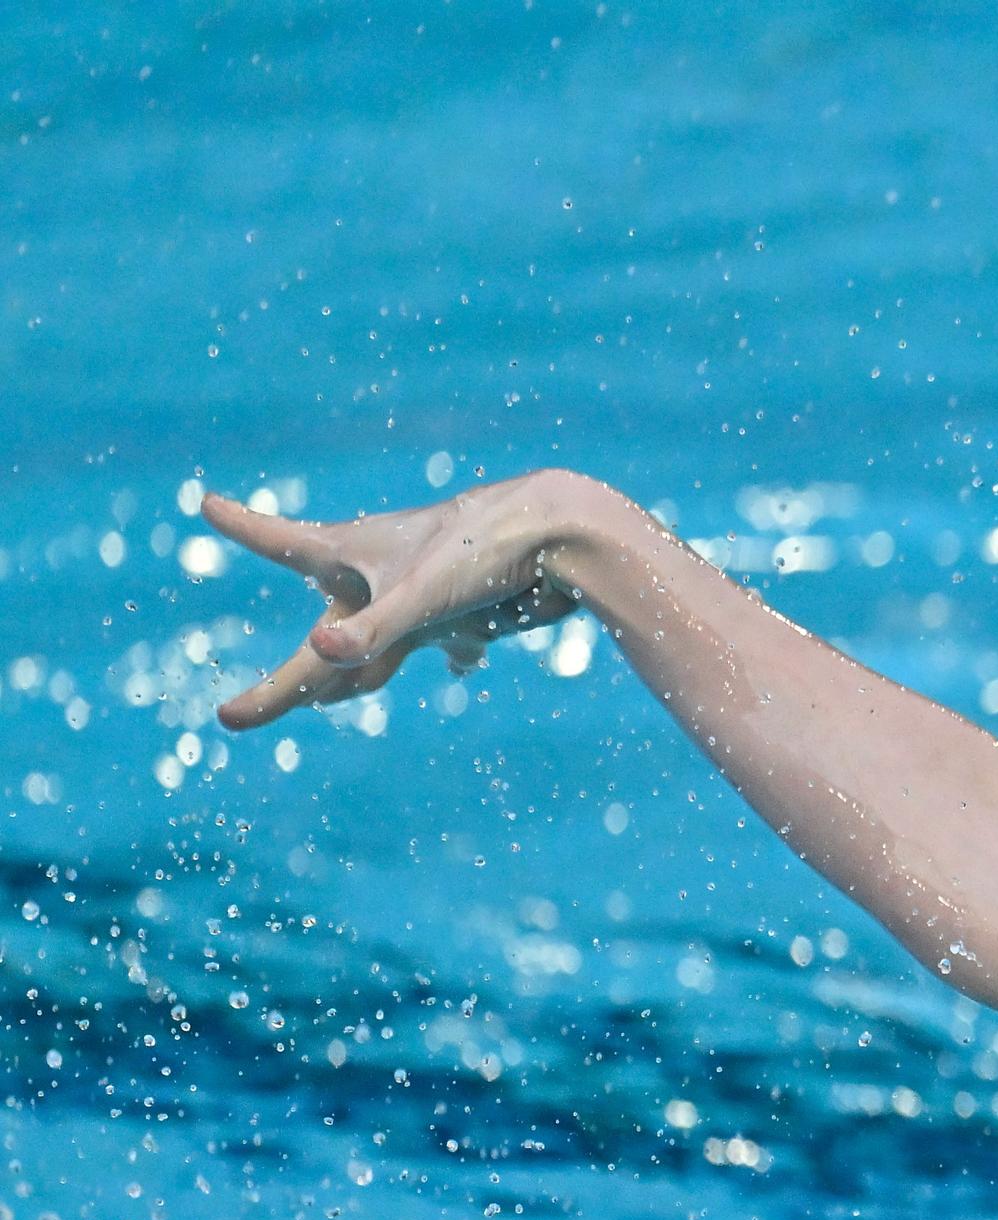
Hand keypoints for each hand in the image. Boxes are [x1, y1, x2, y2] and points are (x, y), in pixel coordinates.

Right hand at [205, 475, 594, 729]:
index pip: (280, 541)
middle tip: (240, 717)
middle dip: (296, 680)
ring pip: (384, 642)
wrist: (565, 531)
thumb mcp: (422, 598)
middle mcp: (382, 575)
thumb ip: (373, 631)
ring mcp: (427, 592)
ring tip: (338, 697)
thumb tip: (324, 652)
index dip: (244, 525)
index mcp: (354, 555)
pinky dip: (459, 649)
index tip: (207, 500)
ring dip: (362, 672)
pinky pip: (457, 636)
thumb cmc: (484, 553)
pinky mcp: (474, 605)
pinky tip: (469, 662)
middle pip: (329, 635)